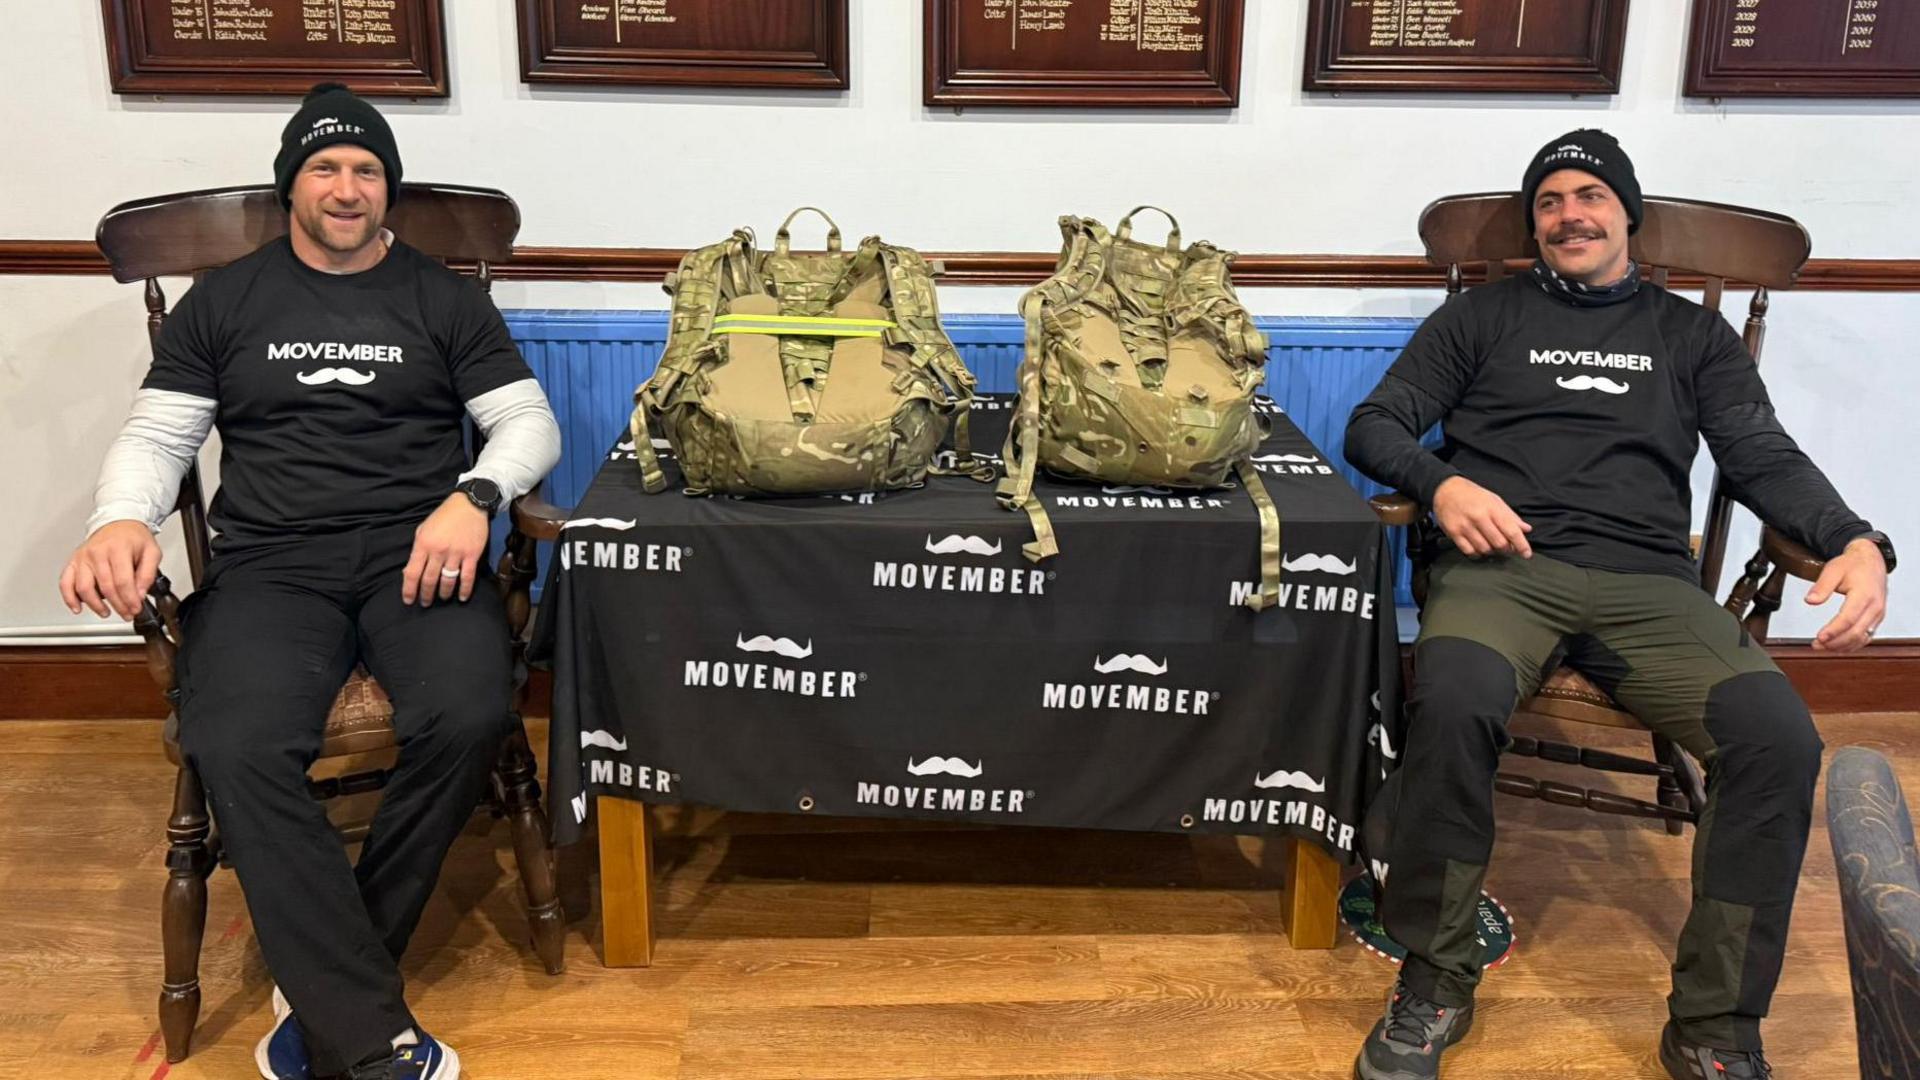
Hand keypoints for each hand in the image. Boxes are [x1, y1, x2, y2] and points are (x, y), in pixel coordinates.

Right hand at [59, 520, 162, 620]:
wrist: (118, 522)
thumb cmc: (133, 537)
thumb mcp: (152, 552)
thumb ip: (148, 574)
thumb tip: (140, 594)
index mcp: (118, 549)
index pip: (122, 581)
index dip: (129, 599)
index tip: (135, 609)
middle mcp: (97, 553)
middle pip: (105, 587)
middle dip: (117, 605)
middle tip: (126, 614)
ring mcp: (83, 558)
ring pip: (84, 588)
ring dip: (94, 605)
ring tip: (106, 613)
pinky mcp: (73, 562)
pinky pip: (66, 582)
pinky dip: (69, 598)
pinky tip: (77, 608)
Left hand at [402, 494, 490, 606]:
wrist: (468, 504)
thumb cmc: (444, 516)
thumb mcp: (423, 529)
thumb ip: (418, 550)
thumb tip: (411, 571)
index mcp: (423, 544)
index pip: (412, 572)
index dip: (409, 590)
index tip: (408, 600)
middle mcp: (438, 550)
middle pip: (429, 580)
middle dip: (426, 595)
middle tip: (425, 603)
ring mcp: (456, 553)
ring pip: (447, 580)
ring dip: (444, 593)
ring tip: (442, 598)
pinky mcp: (472, 554)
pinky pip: (467, 577)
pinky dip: (464, 589)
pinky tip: (462, 597)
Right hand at [1431, 476, 1532, 558]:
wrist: (1446, 490)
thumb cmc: (1473, 495)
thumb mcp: (1494, 500)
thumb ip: (1510, 516)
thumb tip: (1526, 529)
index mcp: (1492, 508)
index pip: (1511, 530)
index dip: (1521, 545)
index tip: (1526, 554)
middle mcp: (1479, 517)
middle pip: (1499, 543)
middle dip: (1506, 549)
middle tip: (1507, 548)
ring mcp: (1465, 526)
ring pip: (1484, 549)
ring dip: (1492, 552)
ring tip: (1492, 545)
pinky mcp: (1453, 533)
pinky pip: (1469, 551)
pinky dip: (1477, 553)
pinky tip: (1479, 548)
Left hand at [1808, 537, 1888, 652]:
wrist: (1871, 561)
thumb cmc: (1853, 565)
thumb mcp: (1833, 570)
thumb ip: (1821, 586)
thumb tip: (1810, 600)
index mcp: (1865, 594)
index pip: (1849, 618)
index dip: (1834, 630)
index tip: (1819, 637)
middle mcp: (1875, 607)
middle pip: (1856, 632)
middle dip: (1835, 642)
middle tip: (1816, 645)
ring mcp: (1878, 614)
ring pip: (1862, 637)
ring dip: (1842, 646)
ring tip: (1822, 647)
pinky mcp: (1876, 619)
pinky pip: (1866, 636)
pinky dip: (1852, 644)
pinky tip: (1837, 647)